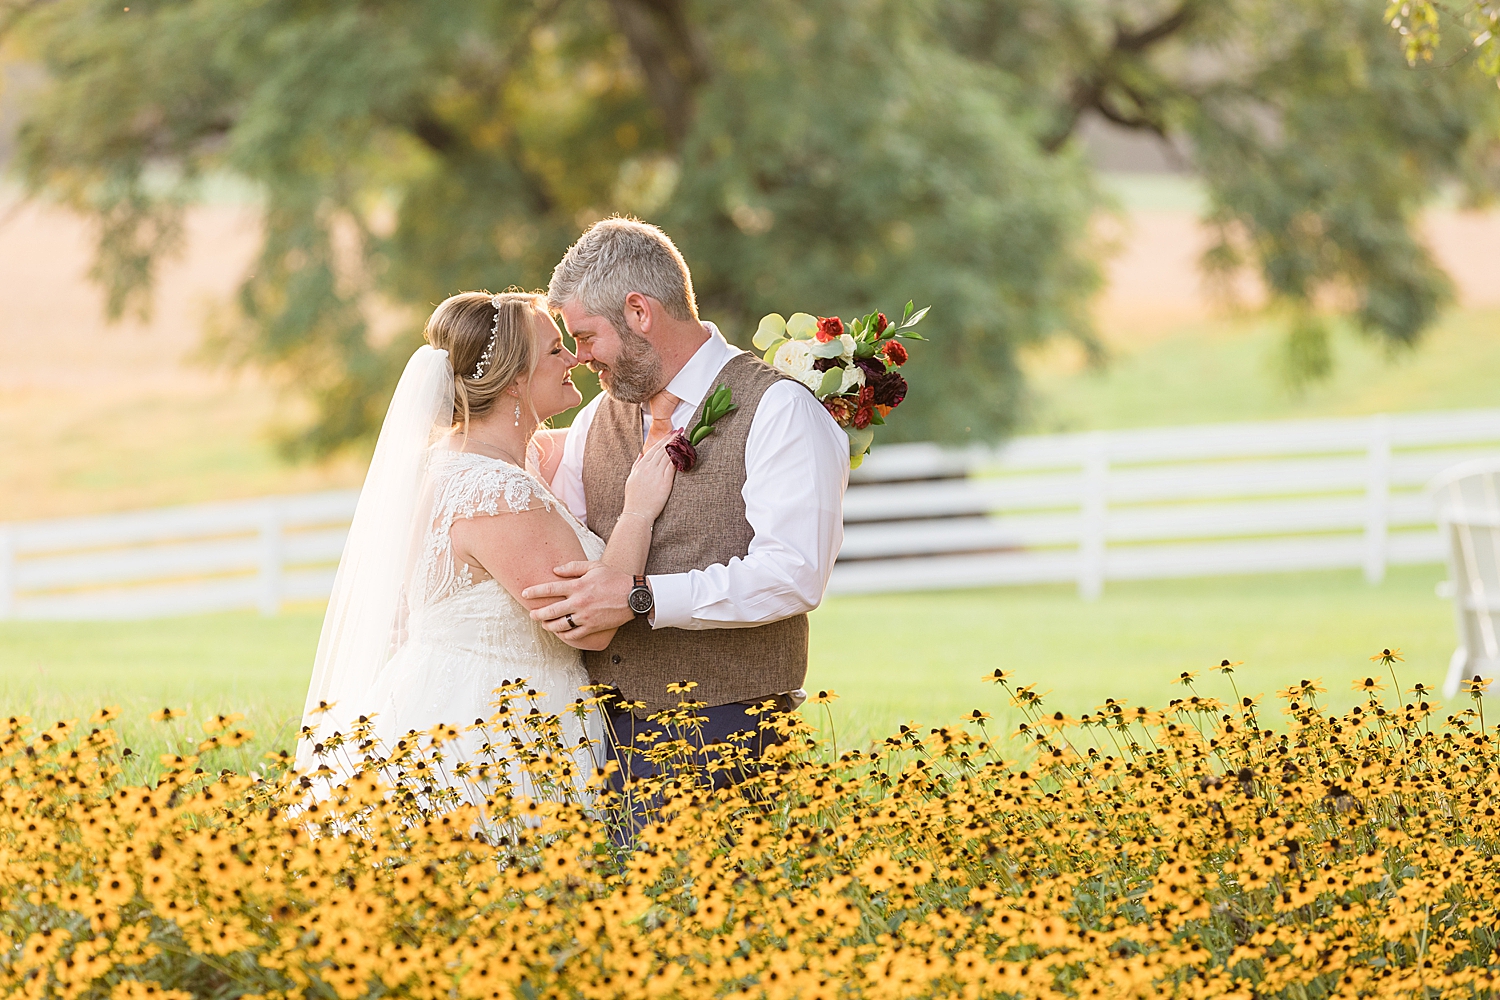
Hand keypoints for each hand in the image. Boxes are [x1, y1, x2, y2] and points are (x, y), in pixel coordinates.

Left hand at [521, 560, 635, 636]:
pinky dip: (564, 635)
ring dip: (548, 625)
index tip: (525, 593)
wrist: (633, 596)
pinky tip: (560, 633)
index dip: (535, 591)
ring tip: (544, 624)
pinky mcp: (592, 627)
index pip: (550, 588)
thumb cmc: (614, 579)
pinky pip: (573, 634)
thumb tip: (555, 570)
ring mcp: (585, 616)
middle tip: (531, 614)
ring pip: (559, 625)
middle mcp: (579, 602)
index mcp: (578, 586)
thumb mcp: (594, 566)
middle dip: (537, 613)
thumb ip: (573, 567)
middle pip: (551, 610)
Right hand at [622, 436, 676, 523]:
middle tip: (680, 430)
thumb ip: (636, 465)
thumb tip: (640, 455)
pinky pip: (672, 466)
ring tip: (684, 438)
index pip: (654, 449)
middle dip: (672, 438)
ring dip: (676, 445)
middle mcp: (648, 468)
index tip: (670, 432)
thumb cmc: (634, 499)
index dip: (663, 439)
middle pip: (662, 449)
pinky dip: (678, 457)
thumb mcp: (631, 479)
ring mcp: (656, 474)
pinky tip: (684, 452)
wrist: (637, 513)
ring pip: (668, 455)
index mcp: (641, 466)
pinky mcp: (664, 482)